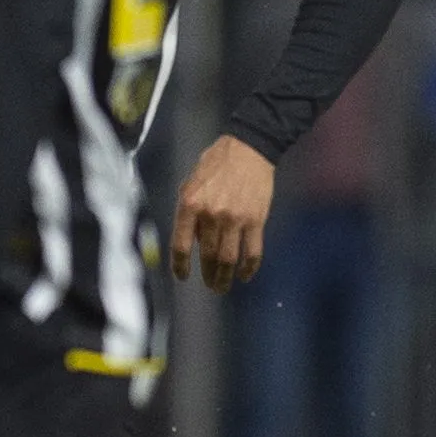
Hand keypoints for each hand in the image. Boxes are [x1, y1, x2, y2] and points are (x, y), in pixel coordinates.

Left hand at [169, 135, 274, 290]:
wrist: (248, 149)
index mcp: (189, 205)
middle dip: (207, 275)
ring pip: (228, 259)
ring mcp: (235, 219)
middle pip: (207, 255)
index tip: (182, 277)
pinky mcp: (256, 219)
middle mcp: (211, 215)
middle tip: (209, 286)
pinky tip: (245, 275)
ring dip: (224, 277)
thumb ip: (188, 213)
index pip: (180, 245)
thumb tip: (193, 242)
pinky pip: (253, 251)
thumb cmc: (214, 165)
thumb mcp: (190, 185)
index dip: (180, 266)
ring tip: (221, 287)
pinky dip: (249, 267)